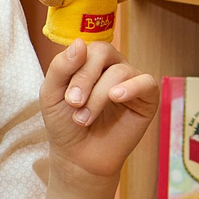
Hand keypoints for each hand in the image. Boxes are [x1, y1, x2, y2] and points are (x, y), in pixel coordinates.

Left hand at [40, 40, 159, 185]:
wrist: (78, 156)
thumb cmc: (64, 122)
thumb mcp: (51, 93)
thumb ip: (61, 67)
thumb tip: (79, 43)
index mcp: (88, 61)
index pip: (86, 48)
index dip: (76, 68)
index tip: (66, 98)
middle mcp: (112, 66)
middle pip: (103, 52)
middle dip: (85, 79)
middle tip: (74, 104)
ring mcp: (131, 80)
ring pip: (120, 71)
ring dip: (98, 96)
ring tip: (83, 118)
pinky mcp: (147, 98)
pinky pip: (147, 82)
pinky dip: (132, 88)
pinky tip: (117, 97)